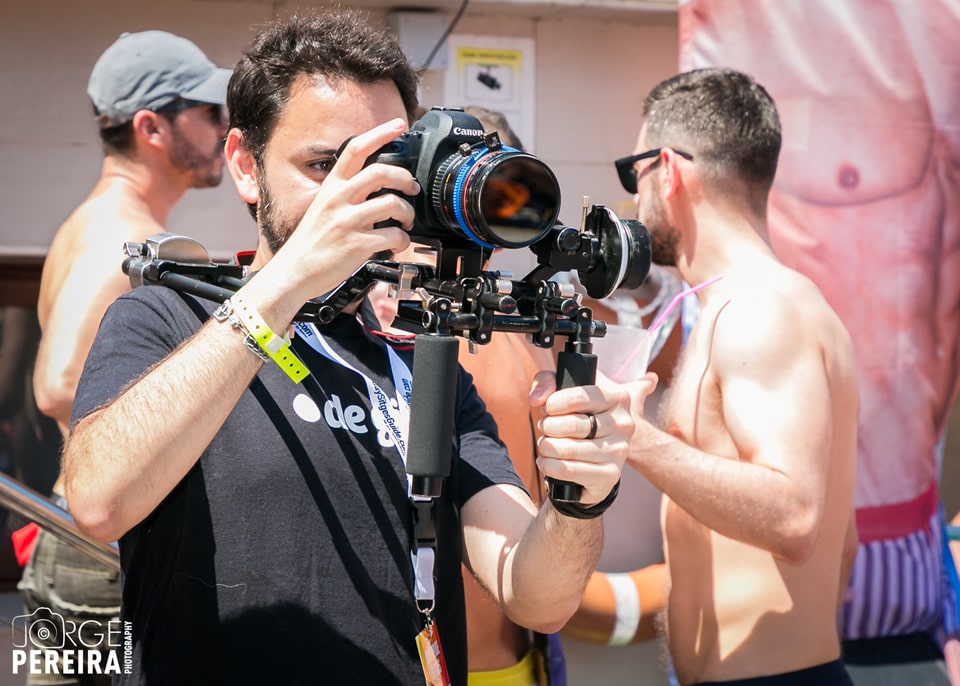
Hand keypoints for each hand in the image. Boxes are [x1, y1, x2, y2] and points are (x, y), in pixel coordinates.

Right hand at [267, 118, 421, 301]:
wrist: (293, 271)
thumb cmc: (311, 242)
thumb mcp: (324, 207)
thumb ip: (347, 194)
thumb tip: (377, 187)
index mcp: (331, 186)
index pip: (355, 149)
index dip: (380, 133)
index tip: (398, 125)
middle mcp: (338, 199)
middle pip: (380, 172)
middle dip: (405, 178)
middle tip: (411, 188)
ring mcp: (347, 222)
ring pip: (392, 204)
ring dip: (408, 212)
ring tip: (407, 221)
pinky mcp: (356, 245)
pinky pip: (392, 236)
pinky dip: (403, 240)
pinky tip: (399, 242)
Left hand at [530, 371, 657, 504]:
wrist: (597, 452)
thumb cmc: (577, 415)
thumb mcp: (564, 390)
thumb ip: (546, 382)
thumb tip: (536, 399)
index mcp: (618, 397)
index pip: (579, 397)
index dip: (553, 403)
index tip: (547, 408)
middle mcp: (624, 424)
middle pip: (572, 425)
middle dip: (548, 426)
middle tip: (545, 427)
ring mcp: (619, 451)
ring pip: (568, 449)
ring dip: (547, 447)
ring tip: (545, 444)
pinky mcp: (610, 475)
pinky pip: (570, 470)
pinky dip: (550, 466)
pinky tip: (546, 461)